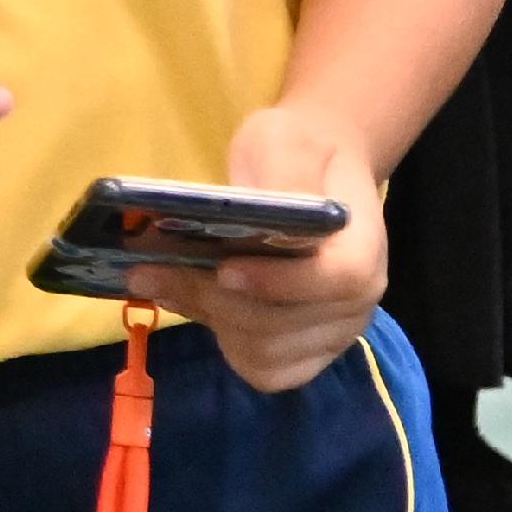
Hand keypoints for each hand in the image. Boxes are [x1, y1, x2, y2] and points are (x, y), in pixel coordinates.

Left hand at [135, 105, 387, 391]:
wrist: (313, 171)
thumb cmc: (297, 153)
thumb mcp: (286, 141)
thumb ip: (280, 176)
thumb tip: (257, 210)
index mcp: (363, 248)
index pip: (338, 281)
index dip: (280, 283)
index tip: (224, 267)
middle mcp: (356, 303)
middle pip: (283, 326)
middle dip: (212, 299)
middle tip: (148, 268)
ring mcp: (332, 334)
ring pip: (263, 353)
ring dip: (206, 317)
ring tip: (160, 279)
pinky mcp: (304, 352)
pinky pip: (262, 369)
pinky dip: (220, 339)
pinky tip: (188, 301)